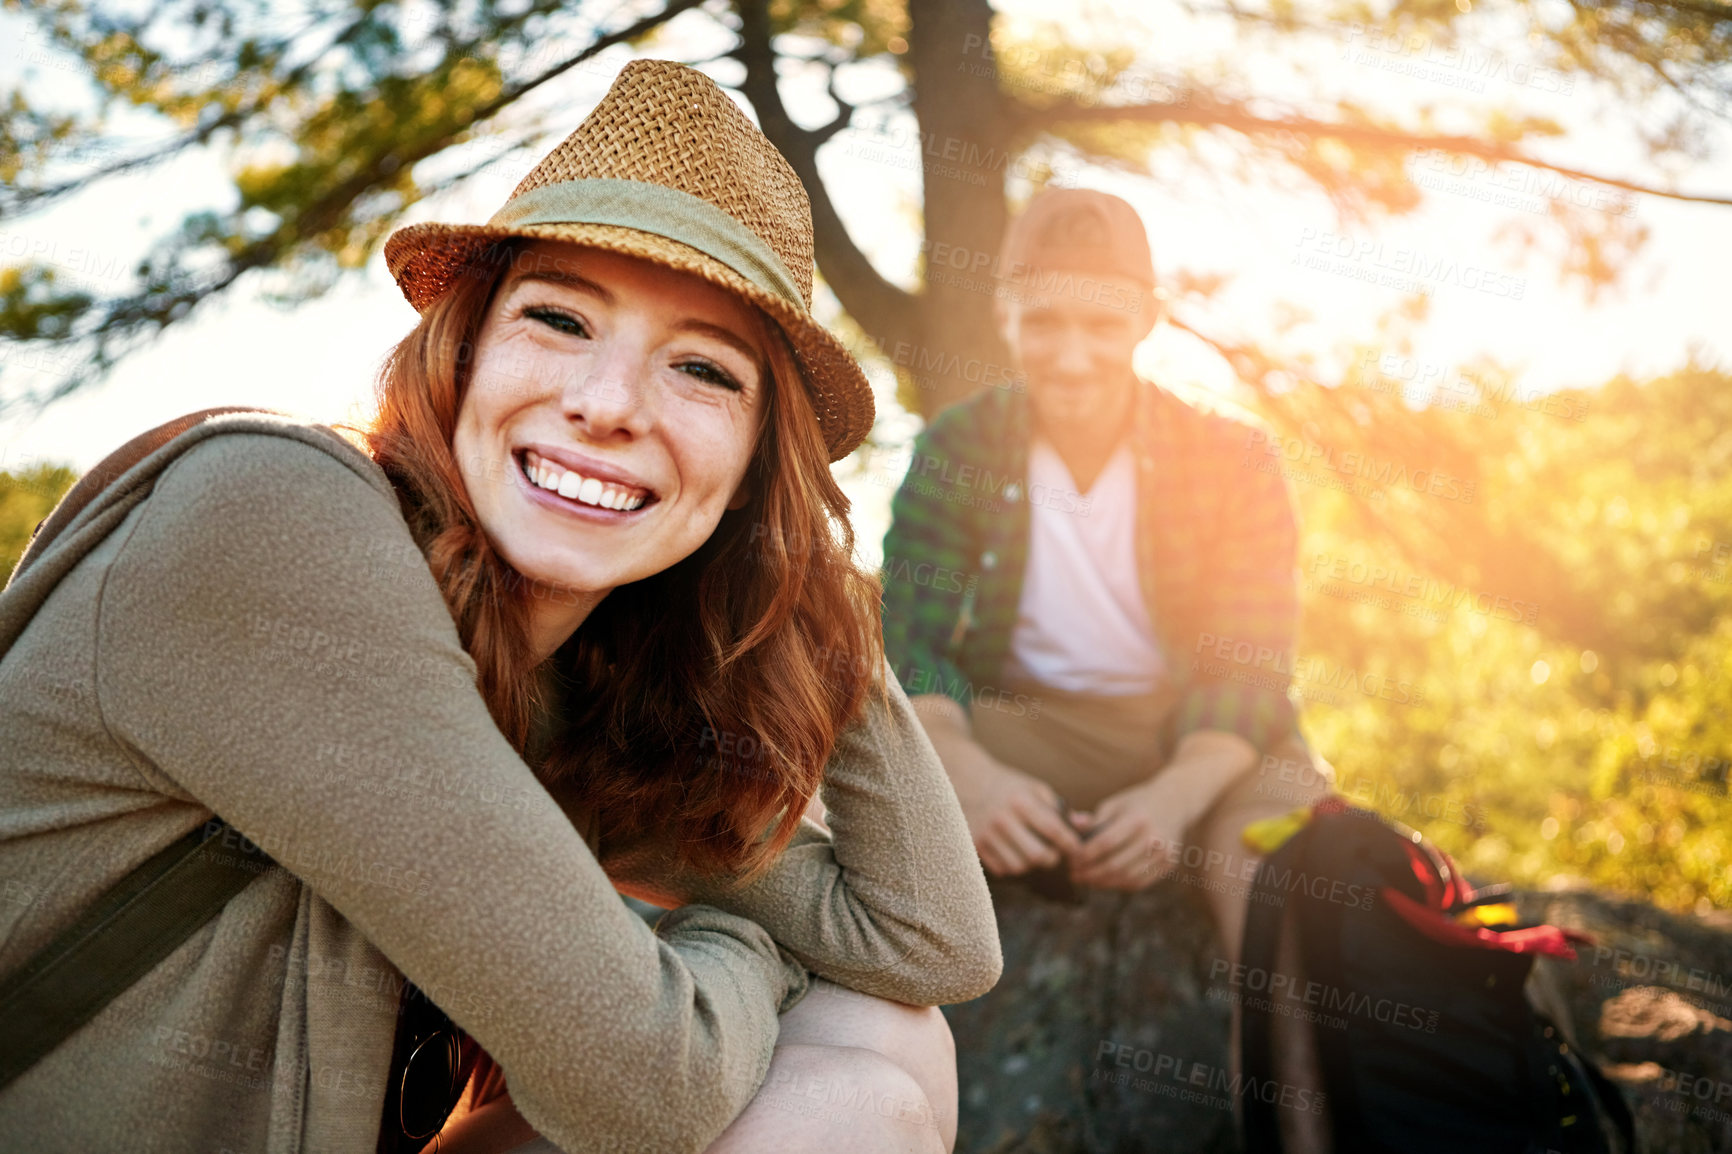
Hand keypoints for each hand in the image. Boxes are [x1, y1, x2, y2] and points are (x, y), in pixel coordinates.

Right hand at [954, 756, 1083, 876]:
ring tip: (1034, 853)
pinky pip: (1002, 869)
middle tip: (1054, 854)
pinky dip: (1013, 866)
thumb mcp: (1035, 789)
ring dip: (1032, 865)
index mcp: (1020, 801)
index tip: (1078, 849)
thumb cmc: (1011, 787)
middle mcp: (1002, 818)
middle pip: (1037, 855)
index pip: (1053, 829)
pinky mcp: (975, 846)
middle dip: (1052, 859)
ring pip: (1019, 867)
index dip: (1070, 843)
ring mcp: (986, 834)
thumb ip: (1061, 808)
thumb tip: (1086, 824)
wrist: (970, 783)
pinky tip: (1016, 853)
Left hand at [1066, 775, 1199, 891]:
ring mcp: (1163, 854)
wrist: (1175, 802)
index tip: (1070, 859)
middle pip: (1116, 865)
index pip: (1106, 842)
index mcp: (1138, 819)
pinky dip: (1119, 885)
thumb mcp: (1115, 803)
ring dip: (1102, 883)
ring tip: (1086, 879)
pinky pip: (1139, 882)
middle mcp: (1153, 838)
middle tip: (1074, 874)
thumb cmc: (1138, 802)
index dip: (1085, 855)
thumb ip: (1094, 819)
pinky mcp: (1168, 865)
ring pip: (1127, 878)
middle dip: (1091, 873)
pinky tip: (1104, 881)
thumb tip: (1069, 827)